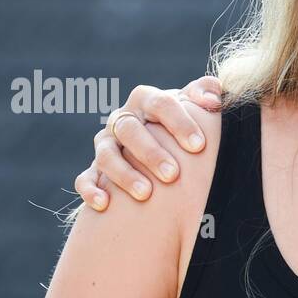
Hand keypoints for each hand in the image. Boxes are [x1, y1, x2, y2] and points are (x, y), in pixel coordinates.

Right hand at [74, 76, 223, 209]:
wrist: (161, 144)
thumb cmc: (182, 126)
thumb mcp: (194, 107)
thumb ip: (206, 93)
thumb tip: (212, 100)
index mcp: (147, 100)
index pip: (160, 103)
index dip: (179, 122)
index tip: (198, 146)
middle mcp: (123, 119)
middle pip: (130, 129)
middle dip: (151, 152)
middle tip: (173, 174)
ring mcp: (106, 144)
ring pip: (107, 155)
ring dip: (124, 174)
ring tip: (145, 193)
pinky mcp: (94, 169)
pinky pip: (85, 178)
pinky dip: (91, 190)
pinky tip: (104, 204)